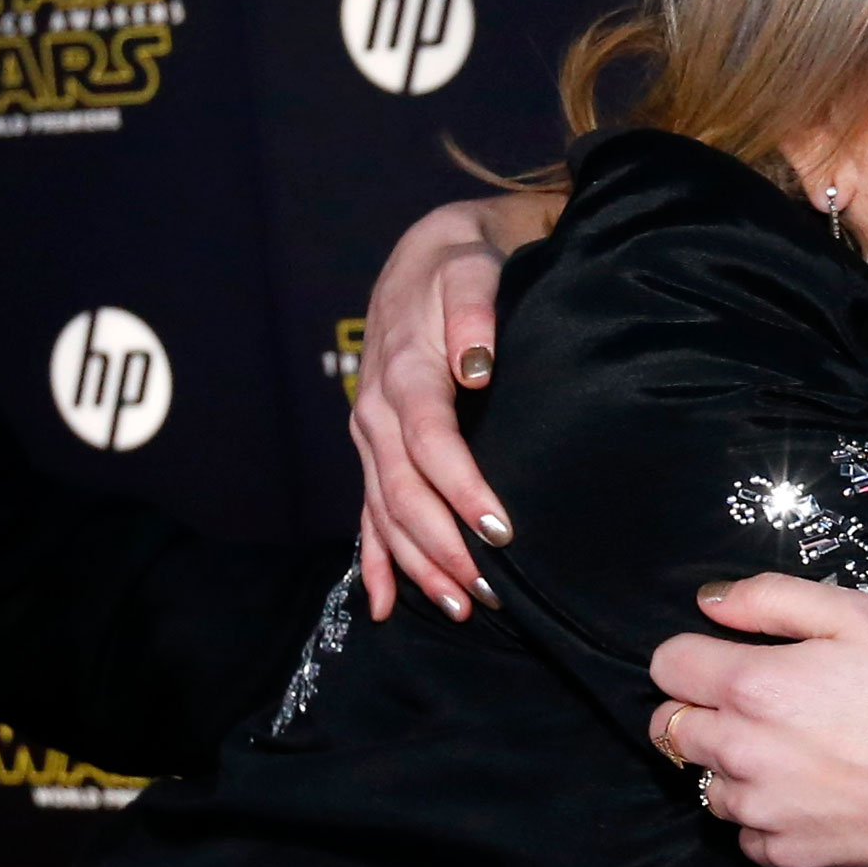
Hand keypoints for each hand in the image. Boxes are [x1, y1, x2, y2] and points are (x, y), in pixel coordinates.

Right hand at [351, 190, 560, 620]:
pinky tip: (387, 606)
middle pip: (402, 492)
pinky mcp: (374, 449)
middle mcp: (376, 412)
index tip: (499, 528)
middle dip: (442, 546)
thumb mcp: (470, 270)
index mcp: (403, 374)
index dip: (461, 488)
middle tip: (487, 591)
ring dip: (418, 564)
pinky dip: (377, 561)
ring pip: (386, 512)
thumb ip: (474, 314)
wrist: (425, 258)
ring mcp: (370, 436)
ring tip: (460, 608)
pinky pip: (368, 513)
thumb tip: (476, 367)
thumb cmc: (459, 266)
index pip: (430, 442)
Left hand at [646, 576, 867, 866]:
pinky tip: (809, 793)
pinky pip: (744, 833)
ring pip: (704, 783)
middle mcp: (739, 751)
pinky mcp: (782, 854)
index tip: (733, 657)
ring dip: (731, 765)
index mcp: (751, 686)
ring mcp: (757, 810)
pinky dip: (764, 815)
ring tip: (793, 751)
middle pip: (669, 728)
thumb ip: (772, 599)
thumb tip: (712, 601)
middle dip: (700, 709)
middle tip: (762, 704)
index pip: (667, 665)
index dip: (696, 653)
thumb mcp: (860, 617)